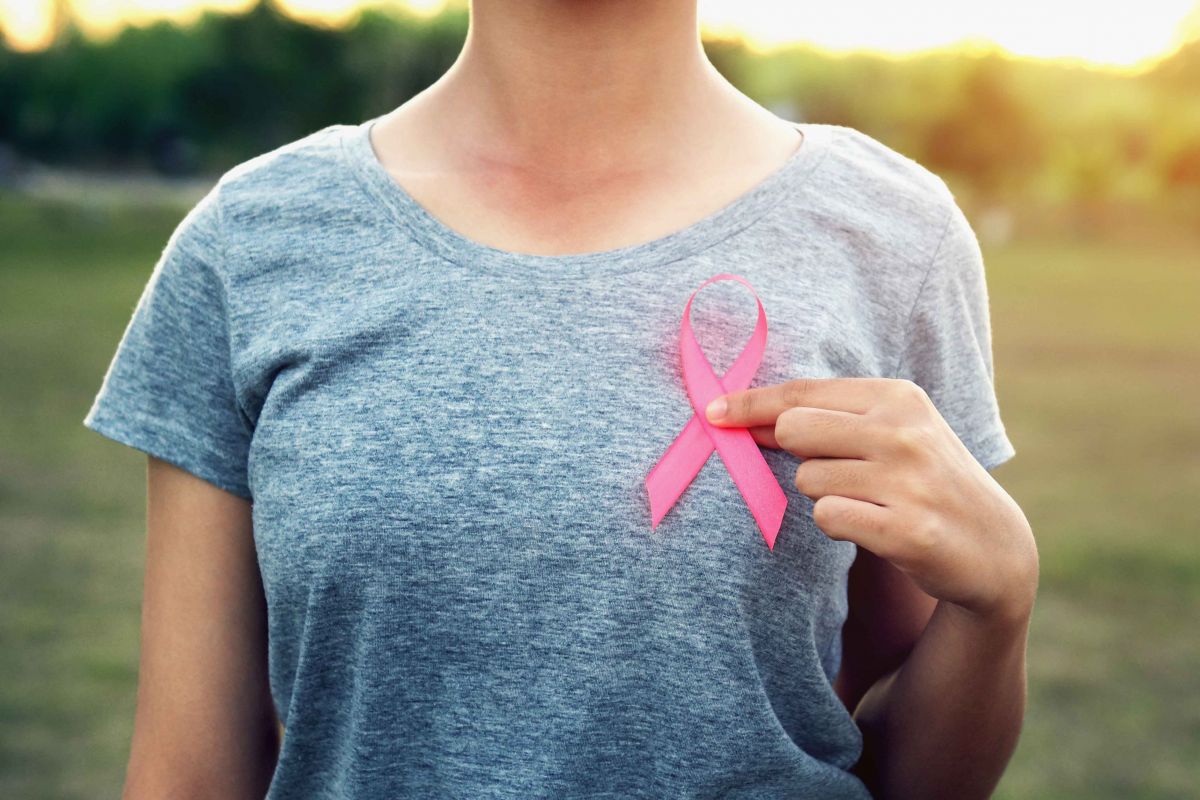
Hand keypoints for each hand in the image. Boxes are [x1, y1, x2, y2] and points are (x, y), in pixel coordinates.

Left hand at [706, 377, 1037, 624]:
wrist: (993, 544)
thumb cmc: (922, 479)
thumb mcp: (889, 433)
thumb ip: (826, 420)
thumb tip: (741, 416)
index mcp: (898, 397)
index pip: (802, 392)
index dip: (751, 403)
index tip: (712, 411)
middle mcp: (904, 432)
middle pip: (795, 430)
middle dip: (797, 455)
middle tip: (834, 470)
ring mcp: (908, 480)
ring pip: (809, 480)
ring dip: (824, 495)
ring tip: (869, 501)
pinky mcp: (906, 529)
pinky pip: (828, 518)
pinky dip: (838, 525)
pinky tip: (874, 526)